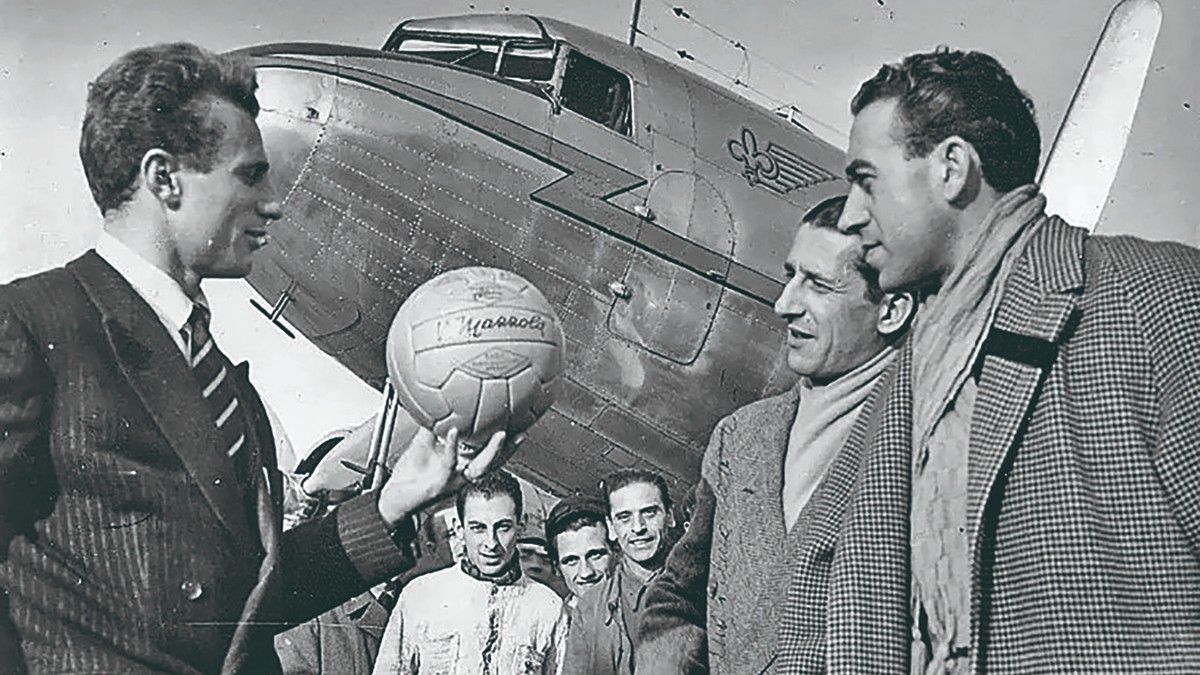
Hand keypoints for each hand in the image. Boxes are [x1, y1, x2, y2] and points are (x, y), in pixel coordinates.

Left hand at [375, 427, 520, 525]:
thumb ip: (433, 426)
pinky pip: (448, 464)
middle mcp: (460, 476)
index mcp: (460, 466)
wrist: (392, 498)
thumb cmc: (409, 476)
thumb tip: (439, 403)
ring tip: (500, 435)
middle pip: (492, 464)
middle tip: (520, 434)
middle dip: (509, 451)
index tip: (519, 428)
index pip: (488, 455)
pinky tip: (453, 432)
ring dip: (491, 452)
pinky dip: (452, 446)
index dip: (505, 445)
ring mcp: (451, 482)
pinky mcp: (438, 485)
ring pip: (478, 469)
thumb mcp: (423, 444)